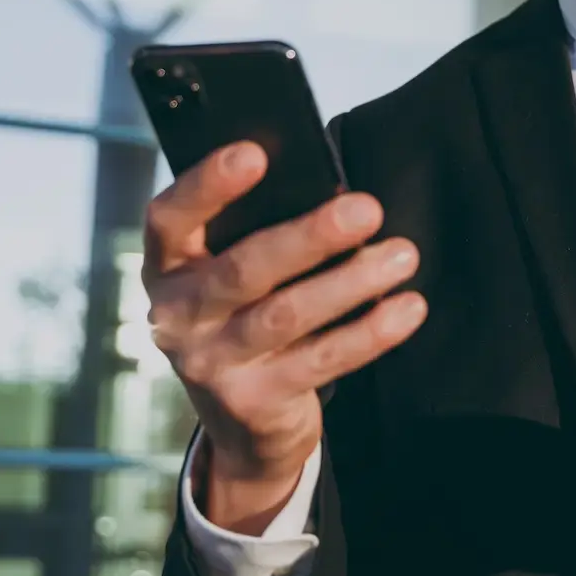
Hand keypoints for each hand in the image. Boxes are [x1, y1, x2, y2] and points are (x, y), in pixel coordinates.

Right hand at [144, 141, 426, 534]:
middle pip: (242, 269)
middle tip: (367, 209)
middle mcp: (178, 315)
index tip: (255, 153)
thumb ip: (260, 232)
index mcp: (168, 267)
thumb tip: (334, 194)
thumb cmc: (246, 316)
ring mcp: (212, 363)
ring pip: (287, 315)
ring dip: (351, 282)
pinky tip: (407, 308)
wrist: (241, 423)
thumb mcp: (231, 273)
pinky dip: (369, 333)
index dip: (206, 185)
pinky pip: (321, 361)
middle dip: (309, 236)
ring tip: (402, 256)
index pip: (169, 219)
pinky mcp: (254, 402)